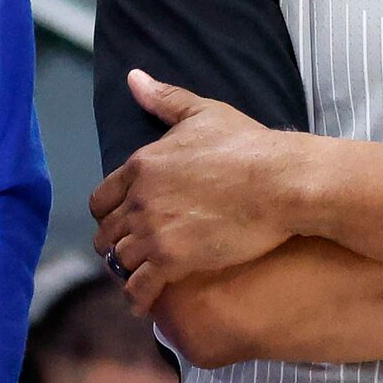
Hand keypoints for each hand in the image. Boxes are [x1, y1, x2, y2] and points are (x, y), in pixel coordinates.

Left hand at [88, 71, 299, 307]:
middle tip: (131, 254)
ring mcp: (153, 230)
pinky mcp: (172, 259)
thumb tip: (133, 78)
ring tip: (138, 280)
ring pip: (119, 260)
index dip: (109, 215)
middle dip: (115, 245)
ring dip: (126, 271)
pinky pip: (139, 286)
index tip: (121, 223)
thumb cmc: (249, 145)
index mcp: (141, 165)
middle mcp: (139, 198)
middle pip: (106, 233)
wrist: (280, 182)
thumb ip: (164, 99)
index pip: (102, 199)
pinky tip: (144, 304)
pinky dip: (137, 298)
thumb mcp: (204, 113)